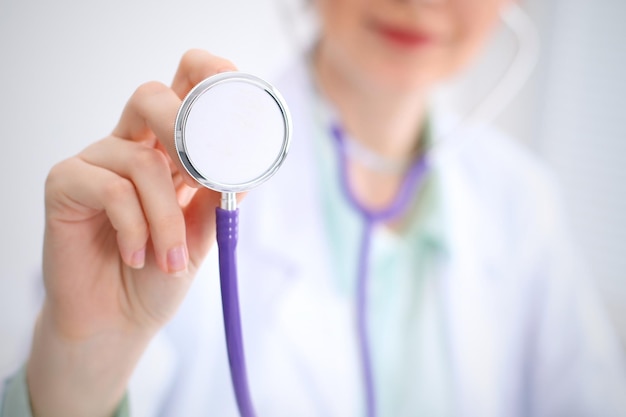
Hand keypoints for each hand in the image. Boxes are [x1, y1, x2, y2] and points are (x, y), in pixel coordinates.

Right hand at [27, 50, 236, 416]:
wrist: (120, 320)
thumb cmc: (161, 272)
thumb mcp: (204, 230)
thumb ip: (220, 191)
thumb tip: (246, 158)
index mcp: (167, 150)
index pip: (183, 88)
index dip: (209, 74)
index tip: (236, 94)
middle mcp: (130, 145)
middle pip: (152, 97)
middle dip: (186, 134)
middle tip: (202, 184)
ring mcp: (96, 162)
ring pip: (142, 161)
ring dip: (167, 218)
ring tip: (169, 258)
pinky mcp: (65, 184)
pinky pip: (111, 190)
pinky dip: (135, 229)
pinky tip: (137, 256)